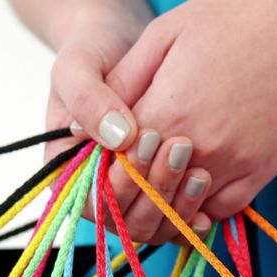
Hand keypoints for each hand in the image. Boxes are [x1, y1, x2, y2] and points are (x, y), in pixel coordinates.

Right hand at [42, 8, 213, 244]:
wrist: (126, 48)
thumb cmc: (93, 54)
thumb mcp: (77, 66)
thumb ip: (87, 99)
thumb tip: (117, 138)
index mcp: (67, 170)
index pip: (90, 201)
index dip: (118, 183)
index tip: (146, 140)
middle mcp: (96, 192)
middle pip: (123, 221)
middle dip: (153, 191)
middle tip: (180, 147)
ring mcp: (129, 197)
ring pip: (151, 228)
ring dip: (176, 207)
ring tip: (200, 170)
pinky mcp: (158, 195)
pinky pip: (173, 224)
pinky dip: (191, 216)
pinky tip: (209, 191)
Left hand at [102, 0, 276, 242]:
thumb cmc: (234, 18)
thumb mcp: (164, 35)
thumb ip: (122, 84)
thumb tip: (84, 125)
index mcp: (167, 108)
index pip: (113, 165)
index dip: (99, 170)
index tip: (97, 164)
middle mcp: (199, 145)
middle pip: (143, 196)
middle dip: (124, 196)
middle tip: (117, 185)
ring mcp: (234, 162)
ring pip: (179, 211)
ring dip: (159, 206)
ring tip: (149, 190)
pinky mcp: (262, 171)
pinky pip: (219, 211)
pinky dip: (198, 209)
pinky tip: (188, 190)